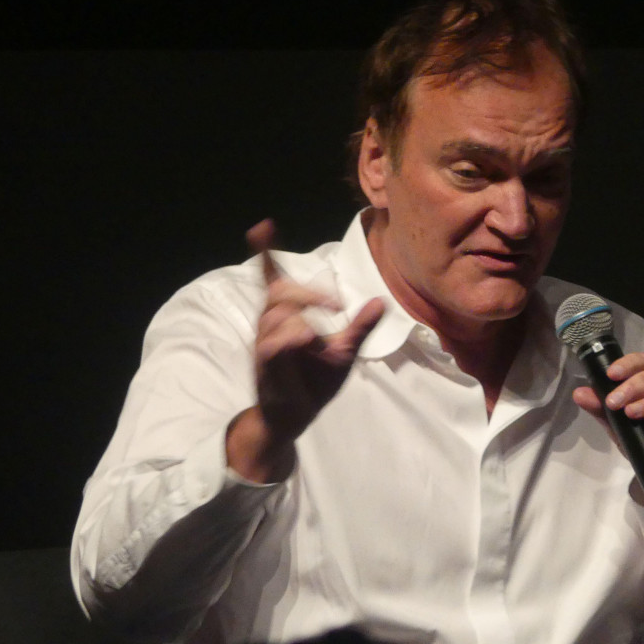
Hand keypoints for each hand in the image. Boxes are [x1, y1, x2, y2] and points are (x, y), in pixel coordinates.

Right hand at [226, 220, 384, 481]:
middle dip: (307, 292)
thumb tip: (380, 302)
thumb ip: (359, 327)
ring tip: (318, 333)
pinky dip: (288, 338)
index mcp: (287, 318)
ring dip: (300, 314)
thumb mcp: (344, 352)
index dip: (267, 254)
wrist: (294, 417)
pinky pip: (271, 345)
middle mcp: (272, 326)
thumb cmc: (314, 383)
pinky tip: (305, 337)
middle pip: (279, 292)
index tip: (264, 226)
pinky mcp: (265, 367)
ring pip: (275, 315)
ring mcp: (265, 345)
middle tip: (337, 306)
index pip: (274, 281)